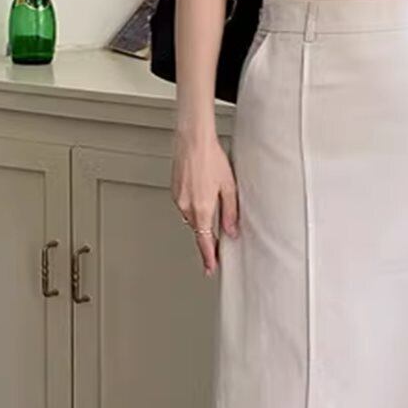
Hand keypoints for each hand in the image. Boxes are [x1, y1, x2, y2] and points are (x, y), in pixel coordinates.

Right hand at [171, 132, 237, 276]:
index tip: (210, 267)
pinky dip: (195, 208)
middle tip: (215, 250)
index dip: (208, 257)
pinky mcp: (175, 190)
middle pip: (198, 231)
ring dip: (201, 221)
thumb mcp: (229, 188)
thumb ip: (230, 213)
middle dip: (206, 239)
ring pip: (191, 219)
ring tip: (212, 216)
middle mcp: (187, 206)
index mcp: (202, 209)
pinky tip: (203, 198)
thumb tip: (232, 231)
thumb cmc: (211, 158)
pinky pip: (185, 207)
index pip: (204, 241)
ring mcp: (179, 198)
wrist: (193, 139)